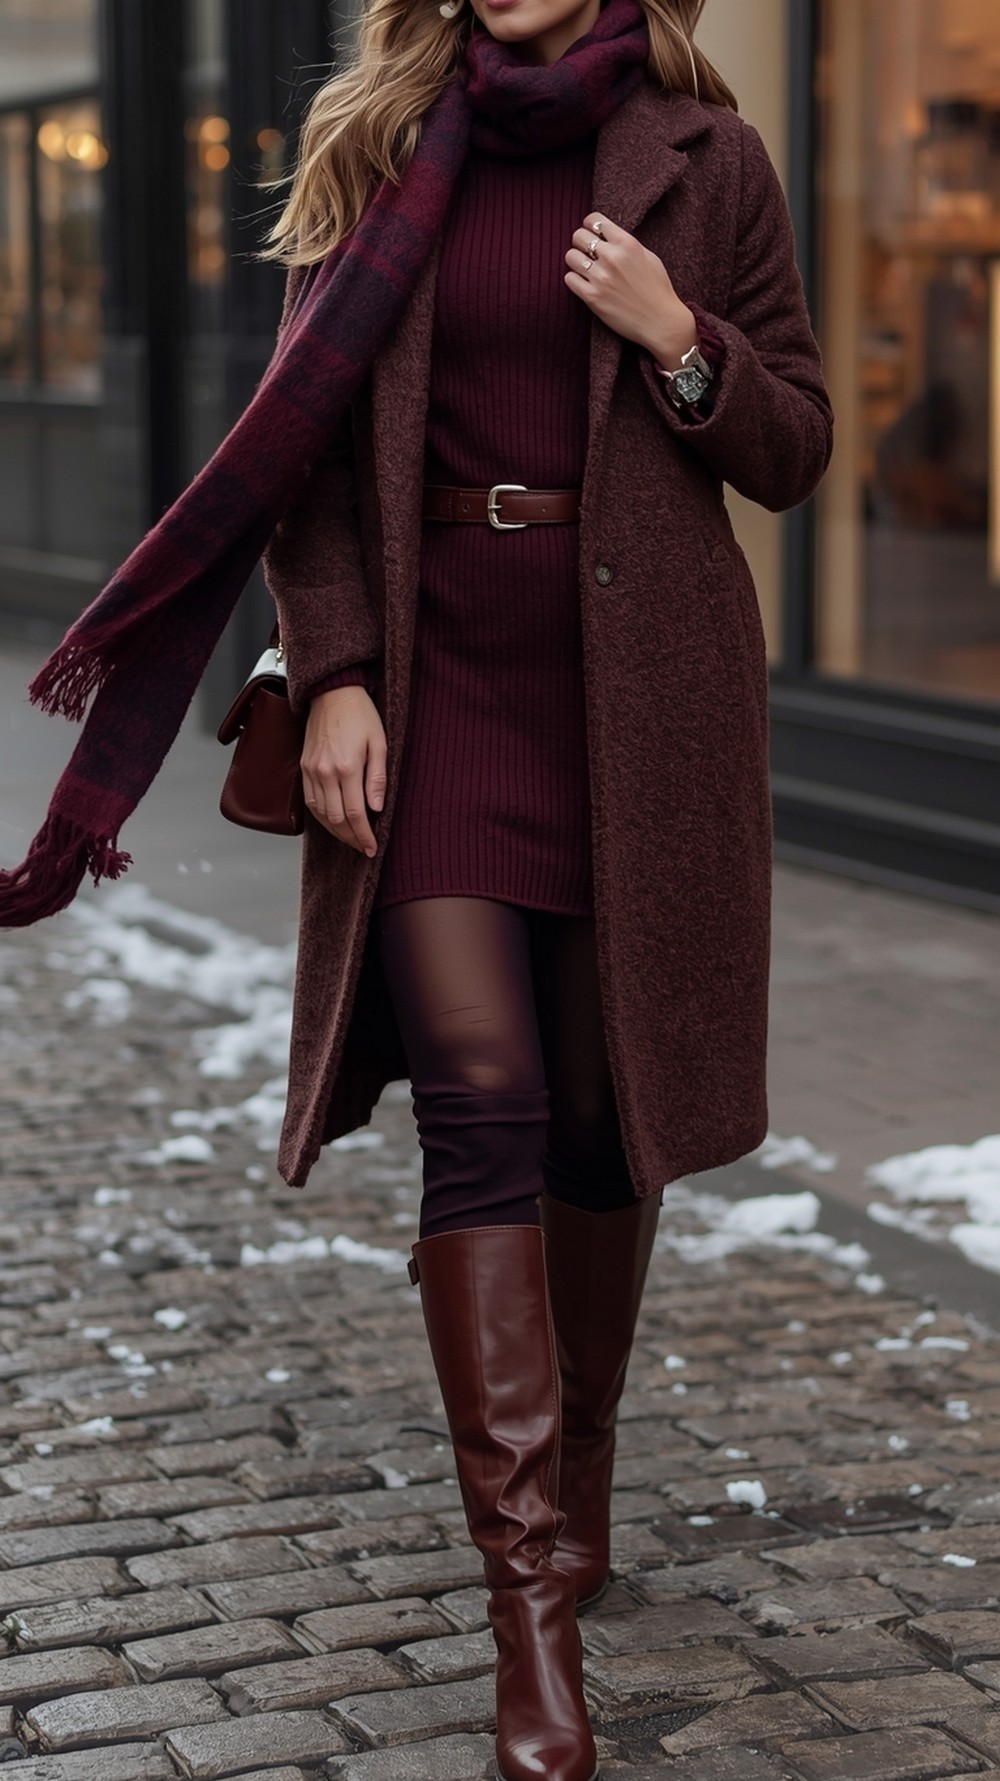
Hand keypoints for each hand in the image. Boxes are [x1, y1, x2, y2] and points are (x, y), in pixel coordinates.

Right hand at [301, 685, 386, 856]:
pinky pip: (309, 802)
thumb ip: (378, 778)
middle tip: (363, 846)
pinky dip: (321, 817)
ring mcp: (312, 771)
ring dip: (336, 831)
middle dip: (351, 838)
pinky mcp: (304, 767)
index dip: (364, 834)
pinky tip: (333, 822)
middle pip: (336, 819)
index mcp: (347, 767)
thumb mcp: (379, 743)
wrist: (332, 693)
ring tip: (351, 838)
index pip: (355, 814)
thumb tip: (376, 808)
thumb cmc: (361, 715)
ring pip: (321, 814)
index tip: (372, 847)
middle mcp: (325, 773)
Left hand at [565, 213, 697, 368]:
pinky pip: (569, 279)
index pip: (594, 220)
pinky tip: (584, 284)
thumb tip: (609, 237)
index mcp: (627, 243)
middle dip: (581, 243)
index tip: (592, 234)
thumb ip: (627, 245)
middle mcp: (612, 257)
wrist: (661, 322)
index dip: (590, 226)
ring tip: (585, 270)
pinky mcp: (592, 297)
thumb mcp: (648, 257)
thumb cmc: (658, 290)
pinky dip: (574, 280)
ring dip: (576, 262)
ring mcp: (601, 278)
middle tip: (587, 254)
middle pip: (579, 236)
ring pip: (570, 257)